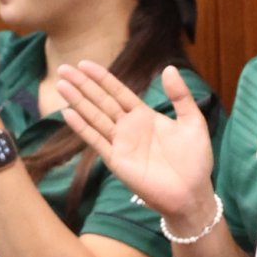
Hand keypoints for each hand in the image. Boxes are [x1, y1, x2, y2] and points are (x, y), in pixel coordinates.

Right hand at [56, 61, 214, 220]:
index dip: (101, 78)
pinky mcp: (117, 160)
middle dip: (83, 85)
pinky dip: (82, 128)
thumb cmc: (195, 160)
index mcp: (145, 116)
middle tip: (63, 69)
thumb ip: (180, 96)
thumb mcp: (192, 122)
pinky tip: (68, 114)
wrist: (192, 192)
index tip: (84, 63)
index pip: (118, 92)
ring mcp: (121, 144)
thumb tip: (169, 68)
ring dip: (78, 102)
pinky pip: (96, 141)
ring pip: (95, 117)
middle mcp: (129, 128)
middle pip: (101, 101)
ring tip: (61, 85)